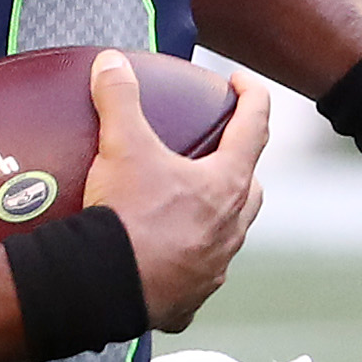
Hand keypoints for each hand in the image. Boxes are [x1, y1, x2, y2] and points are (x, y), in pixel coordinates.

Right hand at [82, 52, 265, 329]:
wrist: (106, 288)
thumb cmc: (127, 217)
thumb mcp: (122, 147)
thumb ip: (120, 99)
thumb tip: (112, 63)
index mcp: (226, 184)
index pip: (255, 127)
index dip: (252, 96)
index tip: (241, 83)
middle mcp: (231, 227)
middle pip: (251, 188)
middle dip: (242, 166)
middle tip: (220, 153)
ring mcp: (213, 266)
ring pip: (229, 236)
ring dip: (217, 218)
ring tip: (189, 208)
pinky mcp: (190, 298)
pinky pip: (194, 278)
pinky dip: (183, 265)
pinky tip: (162, 260)